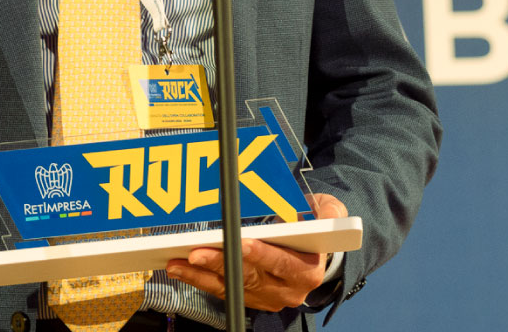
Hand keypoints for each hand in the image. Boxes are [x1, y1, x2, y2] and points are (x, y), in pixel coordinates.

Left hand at [166, 194, 346, 311]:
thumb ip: (329, 211)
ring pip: (231, 286)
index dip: (262, 255)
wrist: (317, 254)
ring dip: (202, 275)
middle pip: (250, 276)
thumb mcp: (330, 211)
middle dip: (221, 263)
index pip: (282, 263)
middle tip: (196, 252)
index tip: (242, 244)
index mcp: (308, 269)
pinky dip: (201, 279)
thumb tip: (323, 215)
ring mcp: (268, 296)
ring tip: (178, 263)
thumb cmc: (316, 227)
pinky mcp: (251, 297)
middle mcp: (288, 289)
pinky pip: (223, 289)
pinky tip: (181, 269)